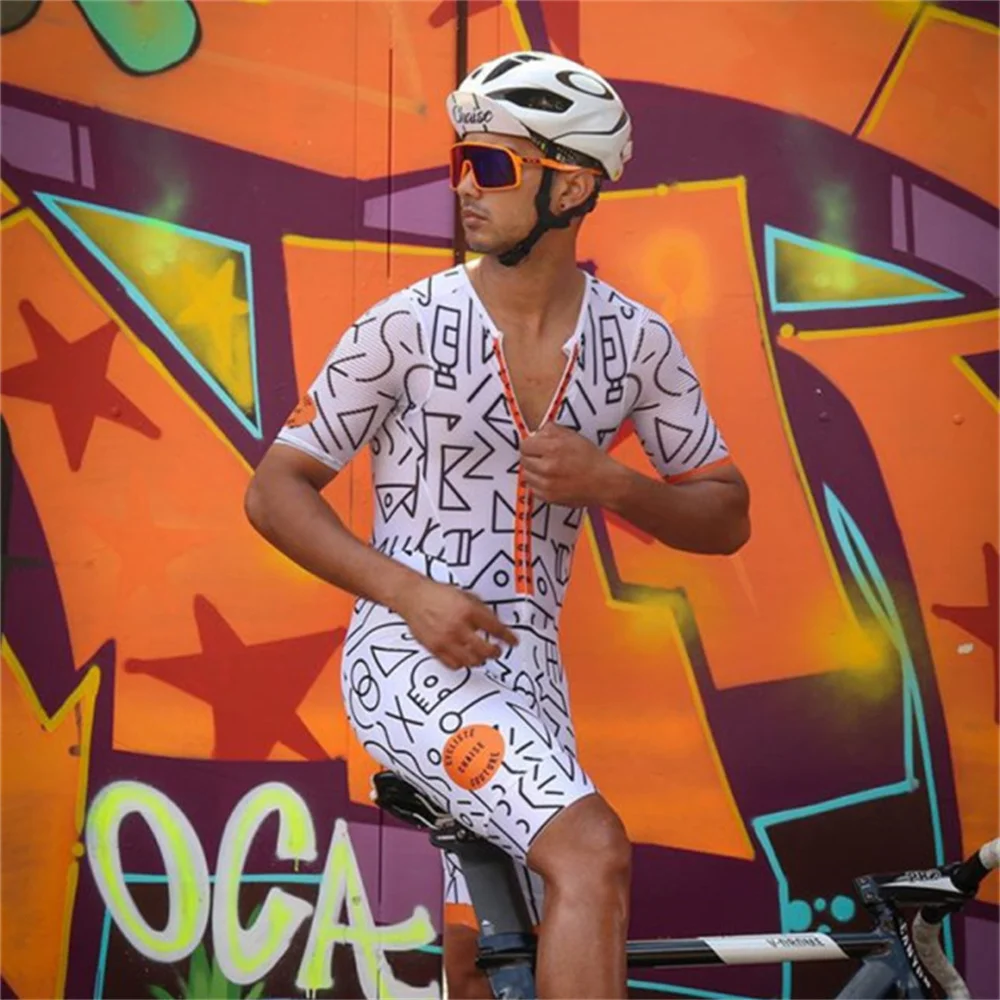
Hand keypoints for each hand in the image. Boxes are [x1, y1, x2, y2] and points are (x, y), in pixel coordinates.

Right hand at [392, 577, 518, 669]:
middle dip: (495, 652)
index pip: (495, 628)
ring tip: (483, 656)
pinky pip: (454, 664)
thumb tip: (494, 621)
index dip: (507, 637)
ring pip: (471, 660)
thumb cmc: (436, 593)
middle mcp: (458, 626)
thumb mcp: (465, 595)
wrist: (413, 596)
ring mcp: (446, 639)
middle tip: (498, 651)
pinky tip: (465, 659)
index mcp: (469, 610)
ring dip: (480, 659)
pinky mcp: (436, 648)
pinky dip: (463, 664)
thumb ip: (480, 609)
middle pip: (485, 649)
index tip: (513, 641)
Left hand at [520, 423, 618, 506]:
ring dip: (533, 470)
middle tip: (542, 456)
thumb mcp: (574, 436)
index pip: (525, 445)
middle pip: (524, 460)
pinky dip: (539, 484)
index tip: (535, 445)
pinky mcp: (549, 497)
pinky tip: (551, 479)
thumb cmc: (592, 459)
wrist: (606, 483)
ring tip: (547, 468)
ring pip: (527, 475)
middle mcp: (547, 467)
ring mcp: (547, 484)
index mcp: (553, 448)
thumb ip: (552, 430)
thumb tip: (537, 432)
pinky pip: (533, 488)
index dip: (530, 444)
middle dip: (531, 456)